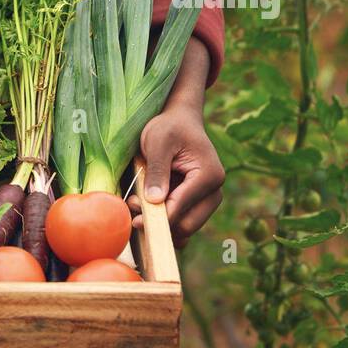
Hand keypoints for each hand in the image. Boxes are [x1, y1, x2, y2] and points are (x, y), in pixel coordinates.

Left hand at [128, 103, 224, 247]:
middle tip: (133, 207)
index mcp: (209, 176)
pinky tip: (147, 206)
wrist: (180, 120)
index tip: (135, 219)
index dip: (158, 217)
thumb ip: (157, 171)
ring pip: (185, 227)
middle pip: (187, 225)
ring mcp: (208, 199)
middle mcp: (214, 191)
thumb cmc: (169, 126)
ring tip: (137, 204)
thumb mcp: (158, 142)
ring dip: (160, 223)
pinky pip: (183, 221)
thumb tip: (155, 201)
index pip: (182, 207)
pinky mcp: (199, 203)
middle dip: (159, 222)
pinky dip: (165, 220)